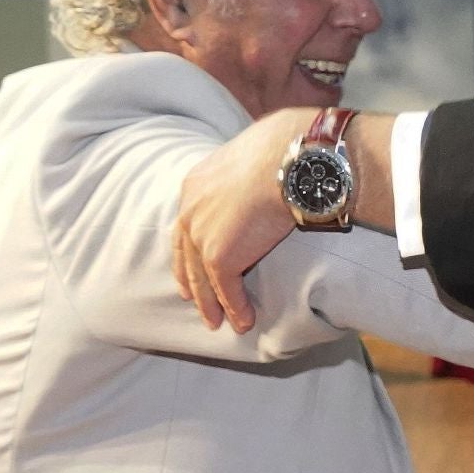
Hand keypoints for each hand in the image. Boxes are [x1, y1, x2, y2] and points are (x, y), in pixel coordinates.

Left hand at [172, 108, 309, 331]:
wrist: (288, 161)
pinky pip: (226, 291)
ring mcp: (202, 235)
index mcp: (197, 184)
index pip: (186, 222)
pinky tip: (244, 321)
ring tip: (218, 322)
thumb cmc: (285, 150)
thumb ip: (252, 171)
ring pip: (201, 279)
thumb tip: (273, 166)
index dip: (188, 246)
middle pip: (185, 254)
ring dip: (211, 304)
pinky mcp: (220, 257)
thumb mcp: (255, 155)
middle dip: (190, 281)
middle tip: (193, 301)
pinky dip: (235, 308)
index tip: (189, 263)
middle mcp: (190, 209)